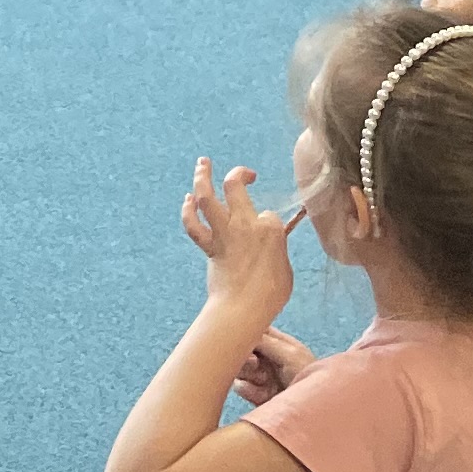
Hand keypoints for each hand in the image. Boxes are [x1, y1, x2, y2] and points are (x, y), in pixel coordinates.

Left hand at [182, 158, 299, 336]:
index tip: (269, 238)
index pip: (269, 214)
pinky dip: (188, 211)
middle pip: (235, 187)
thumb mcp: (285, 268)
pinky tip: (187, 200)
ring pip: (207, 197)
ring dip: (202, 177)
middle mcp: (244, 224)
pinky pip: (193, 224)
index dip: (268, 223)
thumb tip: (269, 249)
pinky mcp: (209, 246)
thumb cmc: (271, 293)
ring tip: (202, 163)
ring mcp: (224, 233)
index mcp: (270, 229)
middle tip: (244, 173)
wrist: (244, 308)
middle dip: (237, 174)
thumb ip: (276, 251)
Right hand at [232, 329, 318, 407]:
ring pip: (238, 367)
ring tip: (262, 380)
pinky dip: (248, 389)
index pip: (256, 330)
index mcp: (279, 343)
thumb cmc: (310, 377)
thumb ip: (264, 340)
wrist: (314, 412)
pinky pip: (239, 386)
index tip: (245, 339)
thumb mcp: (289, 353)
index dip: (247, 332)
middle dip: (245, 356)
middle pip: (241, 348)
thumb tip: (241, 329)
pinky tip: (261, 393)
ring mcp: (261, 375)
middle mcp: (267, 357)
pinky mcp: (255, 393)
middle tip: (254, 363)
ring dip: (247, 372)